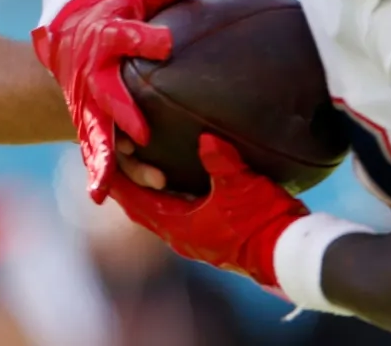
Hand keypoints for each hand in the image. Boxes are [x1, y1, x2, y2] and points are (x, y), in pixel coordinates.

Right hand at [32, 0, 209, 200]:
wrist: (65, 34)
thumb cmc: (113, 13)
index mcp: (106, 37)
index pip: (122, 36)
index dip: (142, 39)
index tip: (163, 44)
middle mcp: (92, 75)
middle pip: (105, 97)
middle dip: (122, 116)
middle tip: (143, 133)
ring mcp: (85, 105)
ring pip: (97, 136)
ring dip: (112, 161)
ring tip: (138, 181)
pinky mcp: (85, 126)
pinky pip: (97, 155)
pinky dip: (105, 177)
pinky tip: (118, 198)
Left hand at [105, 134, 307, 289]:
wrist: (288, 253)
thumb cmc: (262, 221)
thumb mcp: (241, 185)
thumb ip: (219, 160)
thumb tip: (204, 137)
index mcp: (179, 226)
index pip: (136, 203)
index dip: (118, 184)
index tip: (103, 164)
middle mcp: (182, 237)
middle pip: (143, 211)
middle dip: (129, 187)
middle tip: (116, 162)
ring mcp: (196, 240)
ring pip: (159, 215)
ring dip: (148, 195)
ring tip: (140, 169)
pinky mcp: (211, 238)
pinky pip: (177, 217)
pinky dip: (168, 199)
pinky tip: (174, 183)